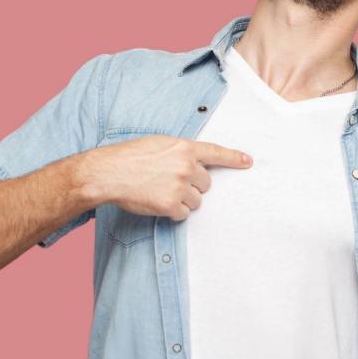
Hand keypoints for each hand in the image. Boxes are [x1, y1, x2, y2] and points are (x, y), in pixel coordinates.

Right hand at [81, 134, 251, 218]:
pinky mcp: (172, 205)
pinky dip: (173, 212)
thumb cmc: (129, 157)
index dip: (234, 158)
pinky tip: (157, 202)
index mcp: (184, 148)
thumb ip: (179, 152)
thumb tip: (192, 162)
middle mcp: (187, 166)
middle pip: (206, 183)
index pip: (216, 153)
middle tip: (170, 182)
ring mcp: (180, 186)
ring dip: (183, 200)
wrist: (109, 172)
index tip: (248, 162)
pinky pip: (184, 214)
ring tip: (160, 191)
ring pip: (197, 201)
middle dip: (193, 185)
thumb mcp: (158, 144)